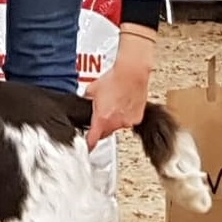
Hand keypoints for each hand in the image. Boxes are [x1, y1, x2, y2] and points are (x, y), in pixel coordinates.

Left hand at [84, 23, 155, 150]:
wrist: (132, 73)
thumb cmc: (113, 80)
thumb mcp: (91, 91)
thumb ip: (86, 100)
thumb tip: (84, 103)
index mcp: (101, 119)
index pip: (92, 140)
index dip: (88, 145)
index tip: (86, 148)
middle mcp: (115, 123)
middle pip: (104, 133)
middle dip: (100, 128)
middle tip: (100, 116)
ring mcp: (127, 121)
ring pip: (116, 127)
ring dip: (113, 120)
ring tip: (113, 105)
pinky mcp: (137, 118)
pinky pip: (128, 122)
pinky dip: (124, 117)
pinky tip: (123, 105)